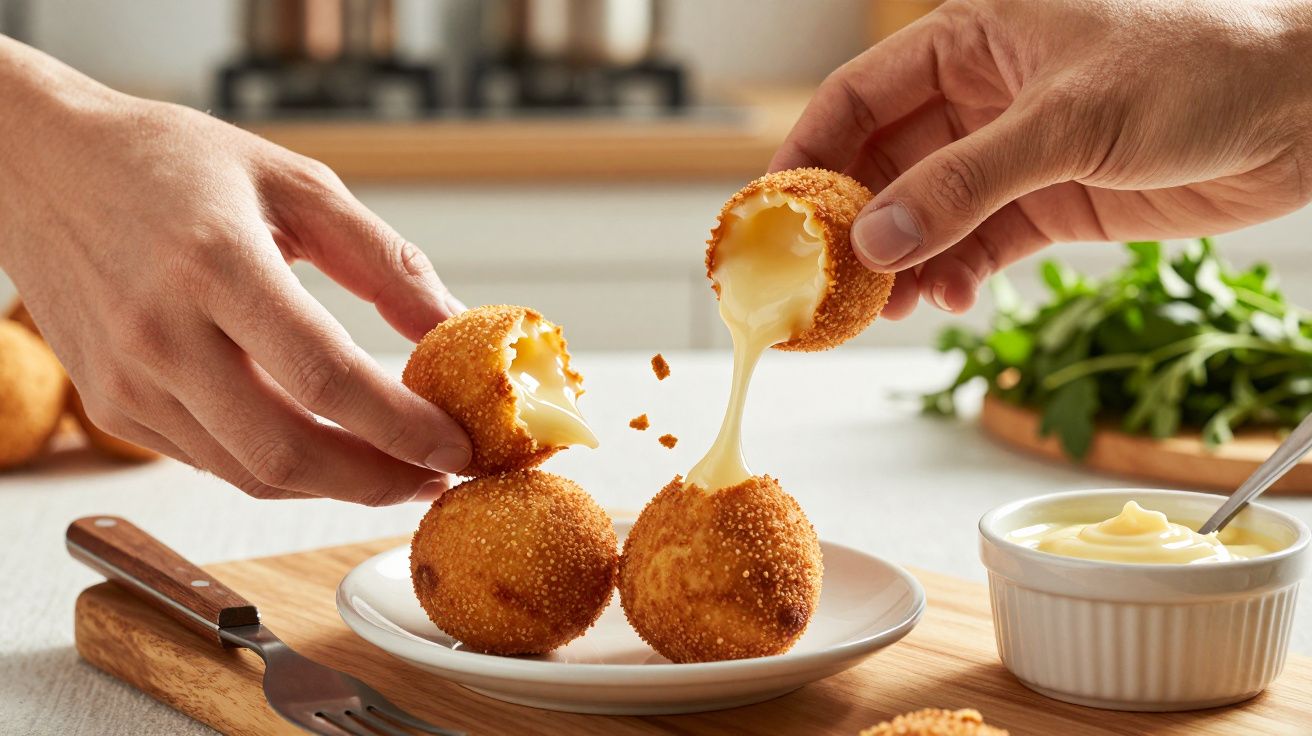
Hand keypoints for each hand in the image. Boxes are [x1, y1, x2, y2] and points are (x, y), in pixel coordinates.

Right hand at [0, 38, 470, 503]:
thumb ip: (382, 258)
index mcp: (216, 264)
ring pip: (251, 474)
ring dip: (335, 486)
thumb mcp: (293, 182)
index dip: (402, 426)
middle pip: (287, 451)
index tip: (457, 446)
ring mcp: (127, 380)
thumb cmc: (168, 162)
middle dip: (378, 481)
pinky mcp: (112, 406)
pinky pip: (214, 463)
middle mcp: (161, 333)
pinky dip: (281, 468)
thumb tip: (452, 325)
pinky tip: (327, 446)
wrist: (37, 166)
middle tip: (435, 476)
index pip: (326, 376)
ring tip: (397, 468)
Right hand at [771, 0, 1311, 317]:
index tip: (772, 213)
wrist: (1301, 114)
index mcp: (972, 38)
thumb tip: (877, 240)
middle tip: (818, 280)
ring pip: (924, 213)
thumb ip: (966, 182)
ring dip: (897, 260)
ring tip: (875, 307)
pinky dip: (951, 275)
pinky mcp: (1047, 202)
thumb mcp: (1068, 120)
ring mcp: (1011, 153)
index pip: (858, 97)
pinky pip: (974, 244)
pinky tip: (943, 300)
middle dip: (849, 224)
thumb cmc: (1198, 68)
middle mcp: (981, 95)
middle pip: (882, 163)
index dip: (807, 153)